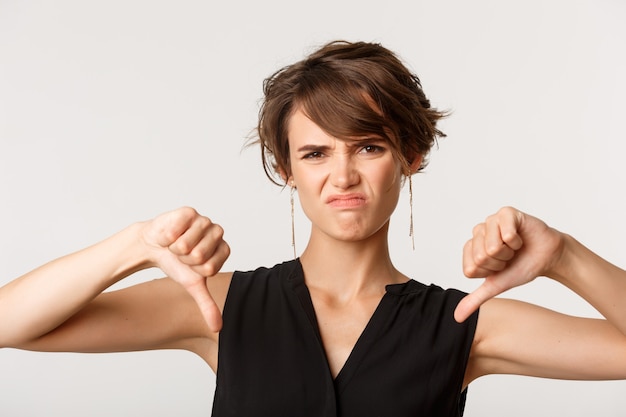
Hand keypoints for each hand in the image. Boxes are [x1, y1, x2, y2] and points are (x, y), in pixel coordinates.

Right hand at [141, 207, 229, 331]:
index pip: (210, 267)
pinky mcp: (189, 212)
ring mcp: (204, 220)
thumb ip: (208, 305)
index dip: (195, 269)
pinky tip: (171, 233)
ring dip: (175, 247)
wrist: (154, 247)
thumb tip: (218, 329)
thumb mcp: (192, 286)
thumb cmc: (176, 264)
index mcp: (223, 250)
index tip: (191, 265)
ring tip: (176, 244)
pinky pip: (178, 230)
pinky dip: (169, 236)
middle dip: (184, 258)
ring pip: (188, 243)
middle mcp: (217, 232)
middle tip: (181, 253)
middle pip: (200, 254)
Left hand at [454, 206, 562, 322]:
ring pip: (492, 247)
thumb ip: (475, 299)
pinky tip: (520, 238)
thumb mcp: (496, 286)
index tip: (501, 267)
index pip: (471, 269)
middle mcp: (477, 232)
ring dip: (509, 252)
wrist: (547, 257)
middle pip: (481, 258)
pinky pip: (505, 232)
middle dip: (501, 262)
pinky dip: (516, 241)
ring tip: (515, 247)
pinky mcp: (506, 213)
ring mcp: (490, 220)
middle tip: (510, 256)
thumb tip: (457, 318)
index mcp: (470, 249)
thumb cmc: (520, 268)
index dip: (490, 272)